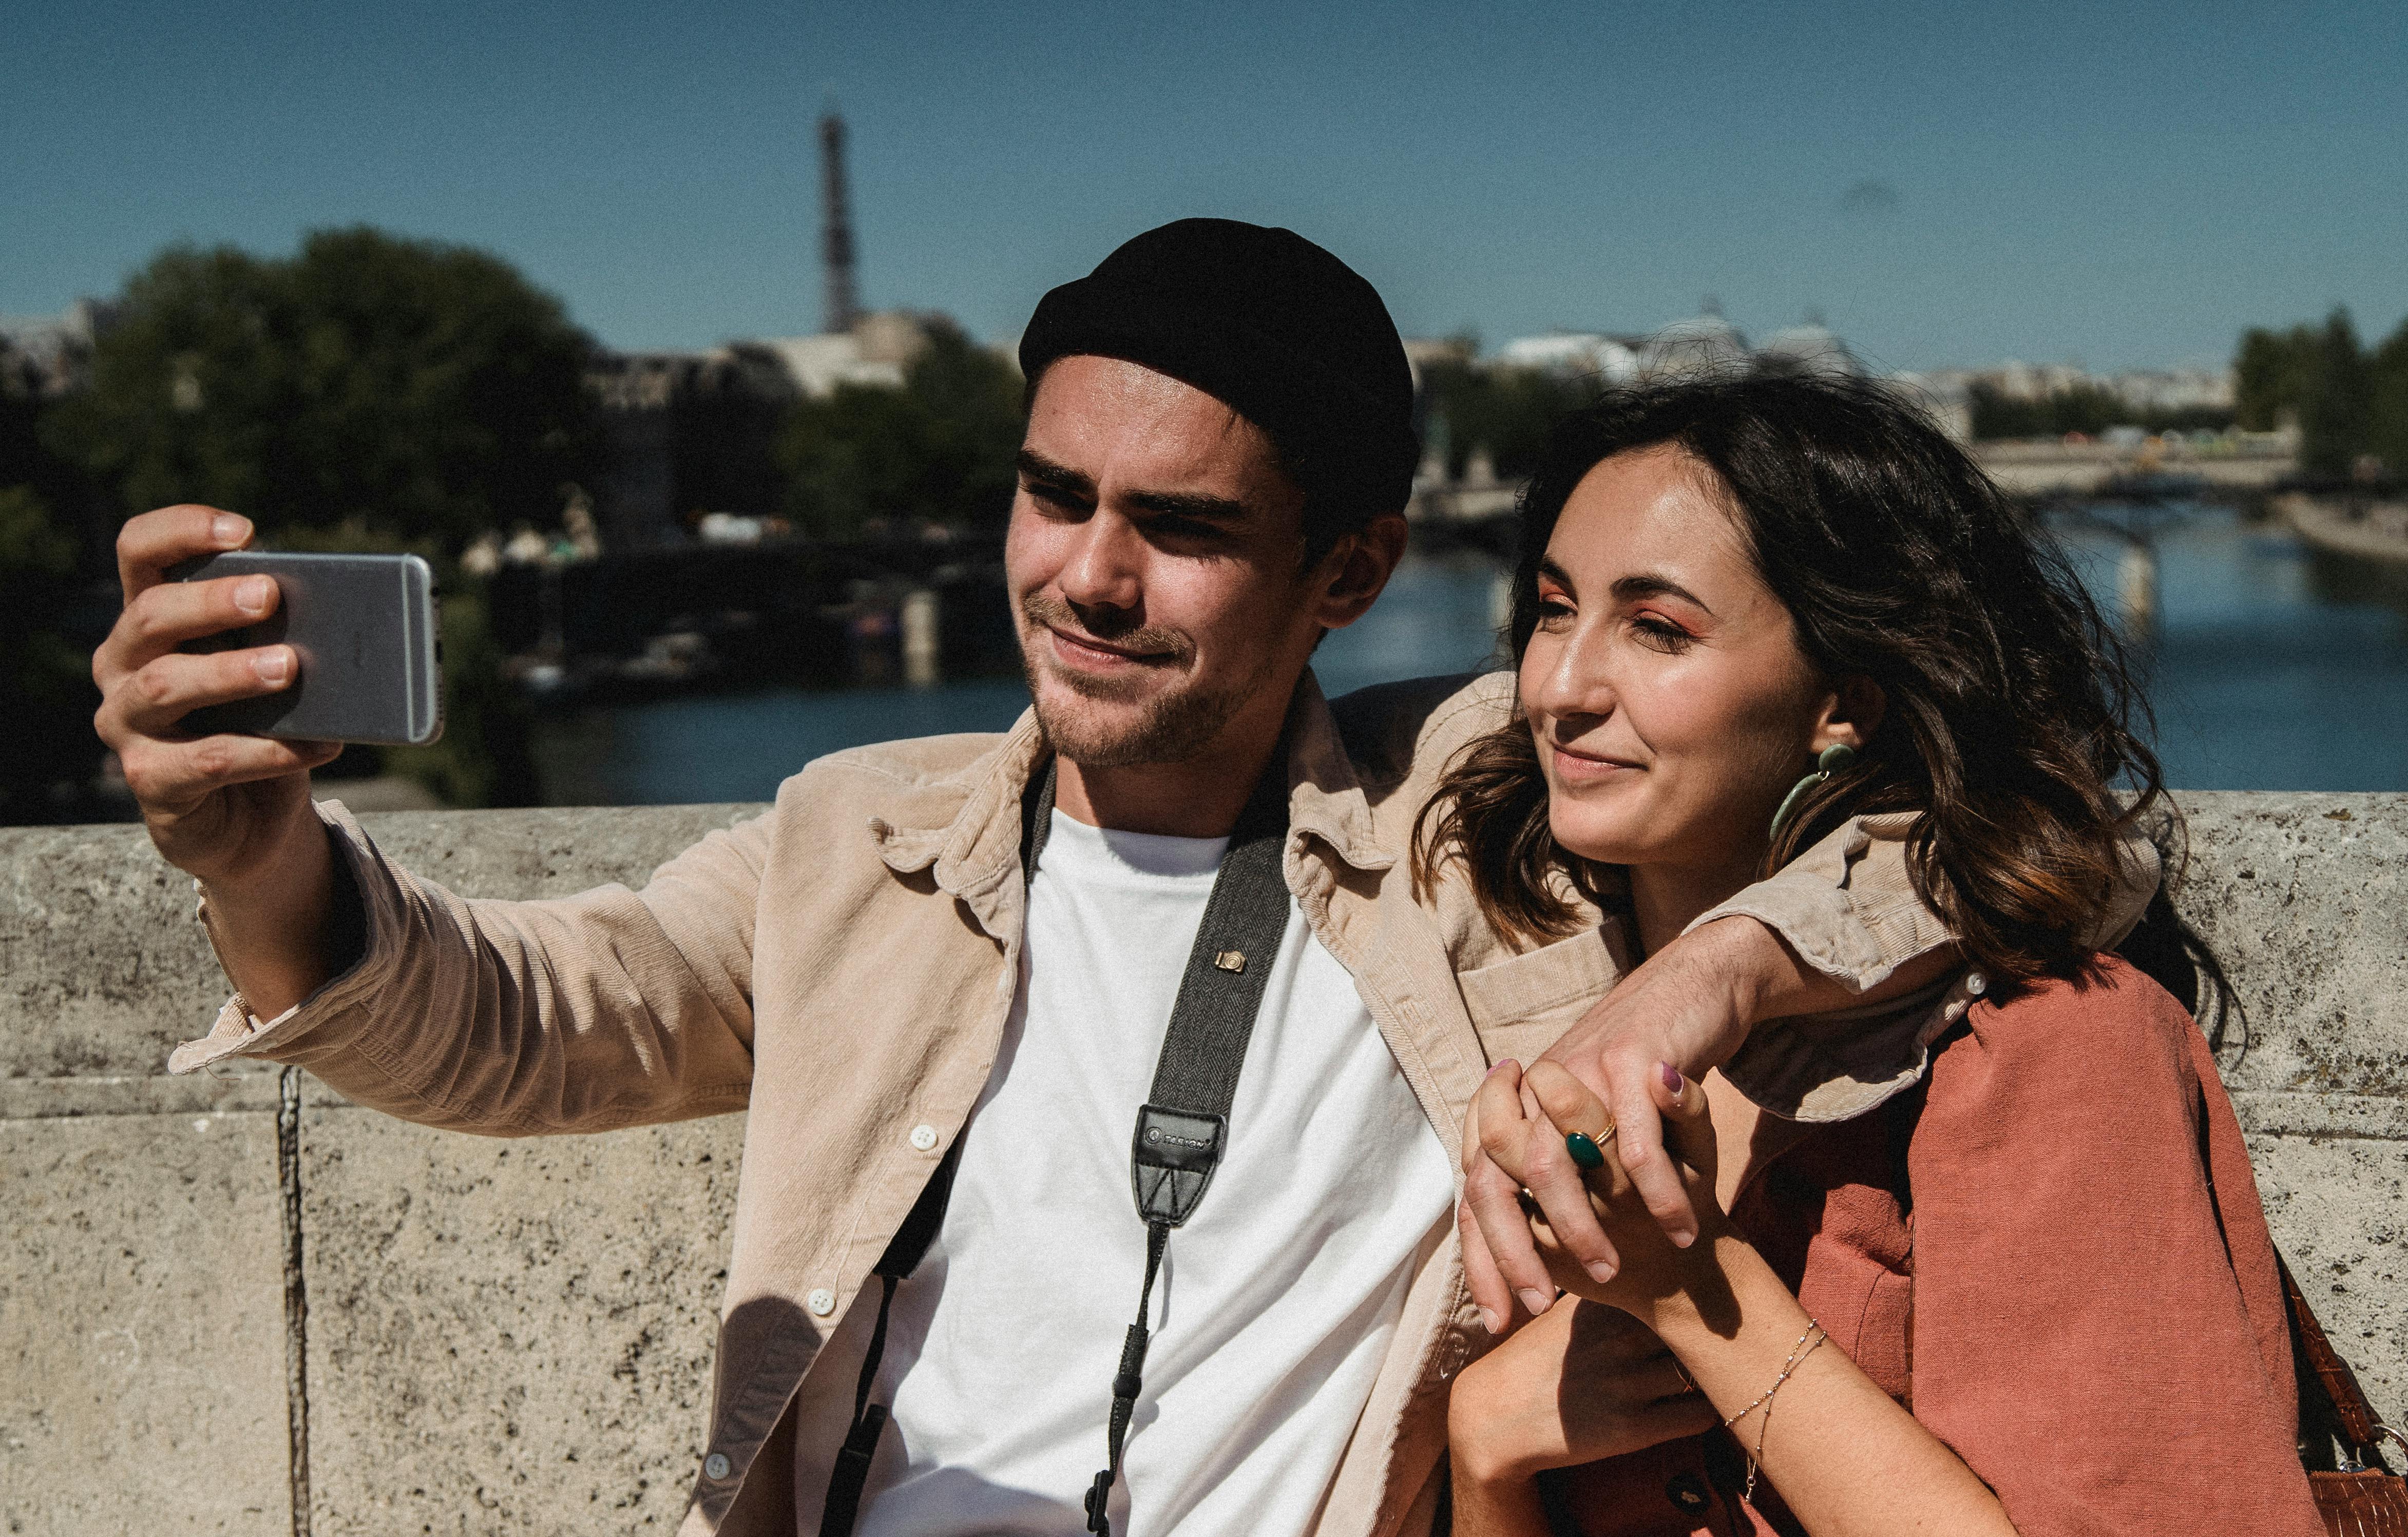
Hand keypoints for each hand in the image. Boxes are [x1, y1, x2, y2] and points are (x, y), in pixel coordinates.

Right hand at [94, 506, 347, 1016]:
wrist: (252, 819)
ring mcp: (127, 724)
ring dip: (231, 672)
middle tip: (272, 596)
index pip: (139, 552)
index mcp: (150, 619)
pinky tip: (318, 744)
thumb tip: (350, 616)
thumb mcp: (275, 670)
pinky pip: (206, 761)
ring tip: (292, 666)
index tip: (243, 531)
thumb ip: (289, 636)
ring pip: (164, 685)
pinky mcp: (151, 782)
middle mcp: (123, 664)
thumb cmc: (264, 722)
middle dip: (211, 602)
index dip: (180, 530)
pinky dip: (267, 751)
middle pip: (149, 615)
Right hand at [1448, 1297, 1716, 1489]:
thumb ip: (1606, 1283)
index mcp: (1603, 1299)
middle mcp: (1619, 1336)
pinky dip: (1709, 1408)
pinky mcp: (1635, 1428)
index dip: (1698, 1279)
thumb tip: (1656, 1253)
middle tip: (1728, 1326)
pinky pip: (1701, 1415)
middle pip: (1700, 1318)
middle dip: (1715, 1322)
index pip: (1674, 1276)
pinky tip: (1698, 1400)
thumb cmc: (1536, 1355)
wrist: (1497, 1416)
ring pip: (1706, 1368)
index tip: (1712, 1283)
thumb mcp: (1564, 1306)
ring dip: (1718, 1368)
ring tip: (1721, 1365)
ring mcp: (1628, 1383)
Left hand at [1459, 917, 1779, 1331]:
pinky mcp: (1632, 1060)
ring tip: (1607, 1271)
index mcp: (1516, 1109)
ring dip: (1578, 1225)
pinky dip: (1655, 1193)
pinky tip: (1679, 1230)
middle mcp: (1531, 1089)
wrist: (1690, 994)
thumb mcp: (1589, 1129)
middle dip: (1513, 1252)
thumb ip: (1548, 1175)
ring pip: (1553, 1163)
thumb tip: (1506, 1241)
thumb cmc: (1636, 1081)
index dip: (1480, 1259)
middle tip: (1540, 1303)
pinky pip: (1634, 1143)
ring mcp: (1578, 1072)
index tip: (1496, 1320)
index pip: (1474, 1192)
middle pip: (1493, 1178)